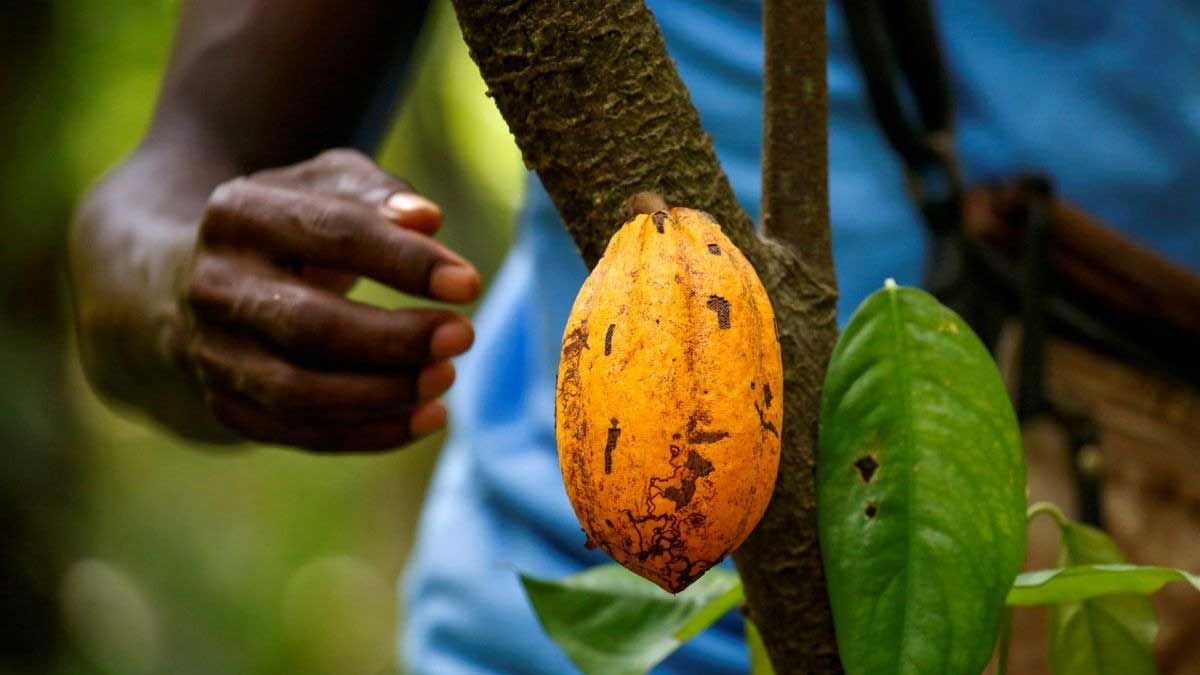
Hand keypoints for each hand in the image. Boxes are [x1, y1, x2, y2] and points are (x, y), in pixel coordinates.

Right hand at [179, 149, 479, 451]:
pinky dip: (369, 434)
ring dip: (383, 394)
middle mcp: (214, 286)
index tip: (469, 284)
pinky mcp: (225, 405)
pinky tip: (427, 417)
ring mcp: (212, 353)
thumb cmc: (290, 223)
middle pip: (310, 326)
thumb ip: (375, 193)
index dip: (404, 262)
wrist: (191, 276)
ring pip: (299, 392)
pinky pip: (299, 433)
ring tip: (446, 377)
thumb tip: (426, 219)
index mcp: (238, 215)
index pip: (332, 235)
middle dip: (396, 339)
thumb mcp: (325, 185)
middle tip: (464, 335)